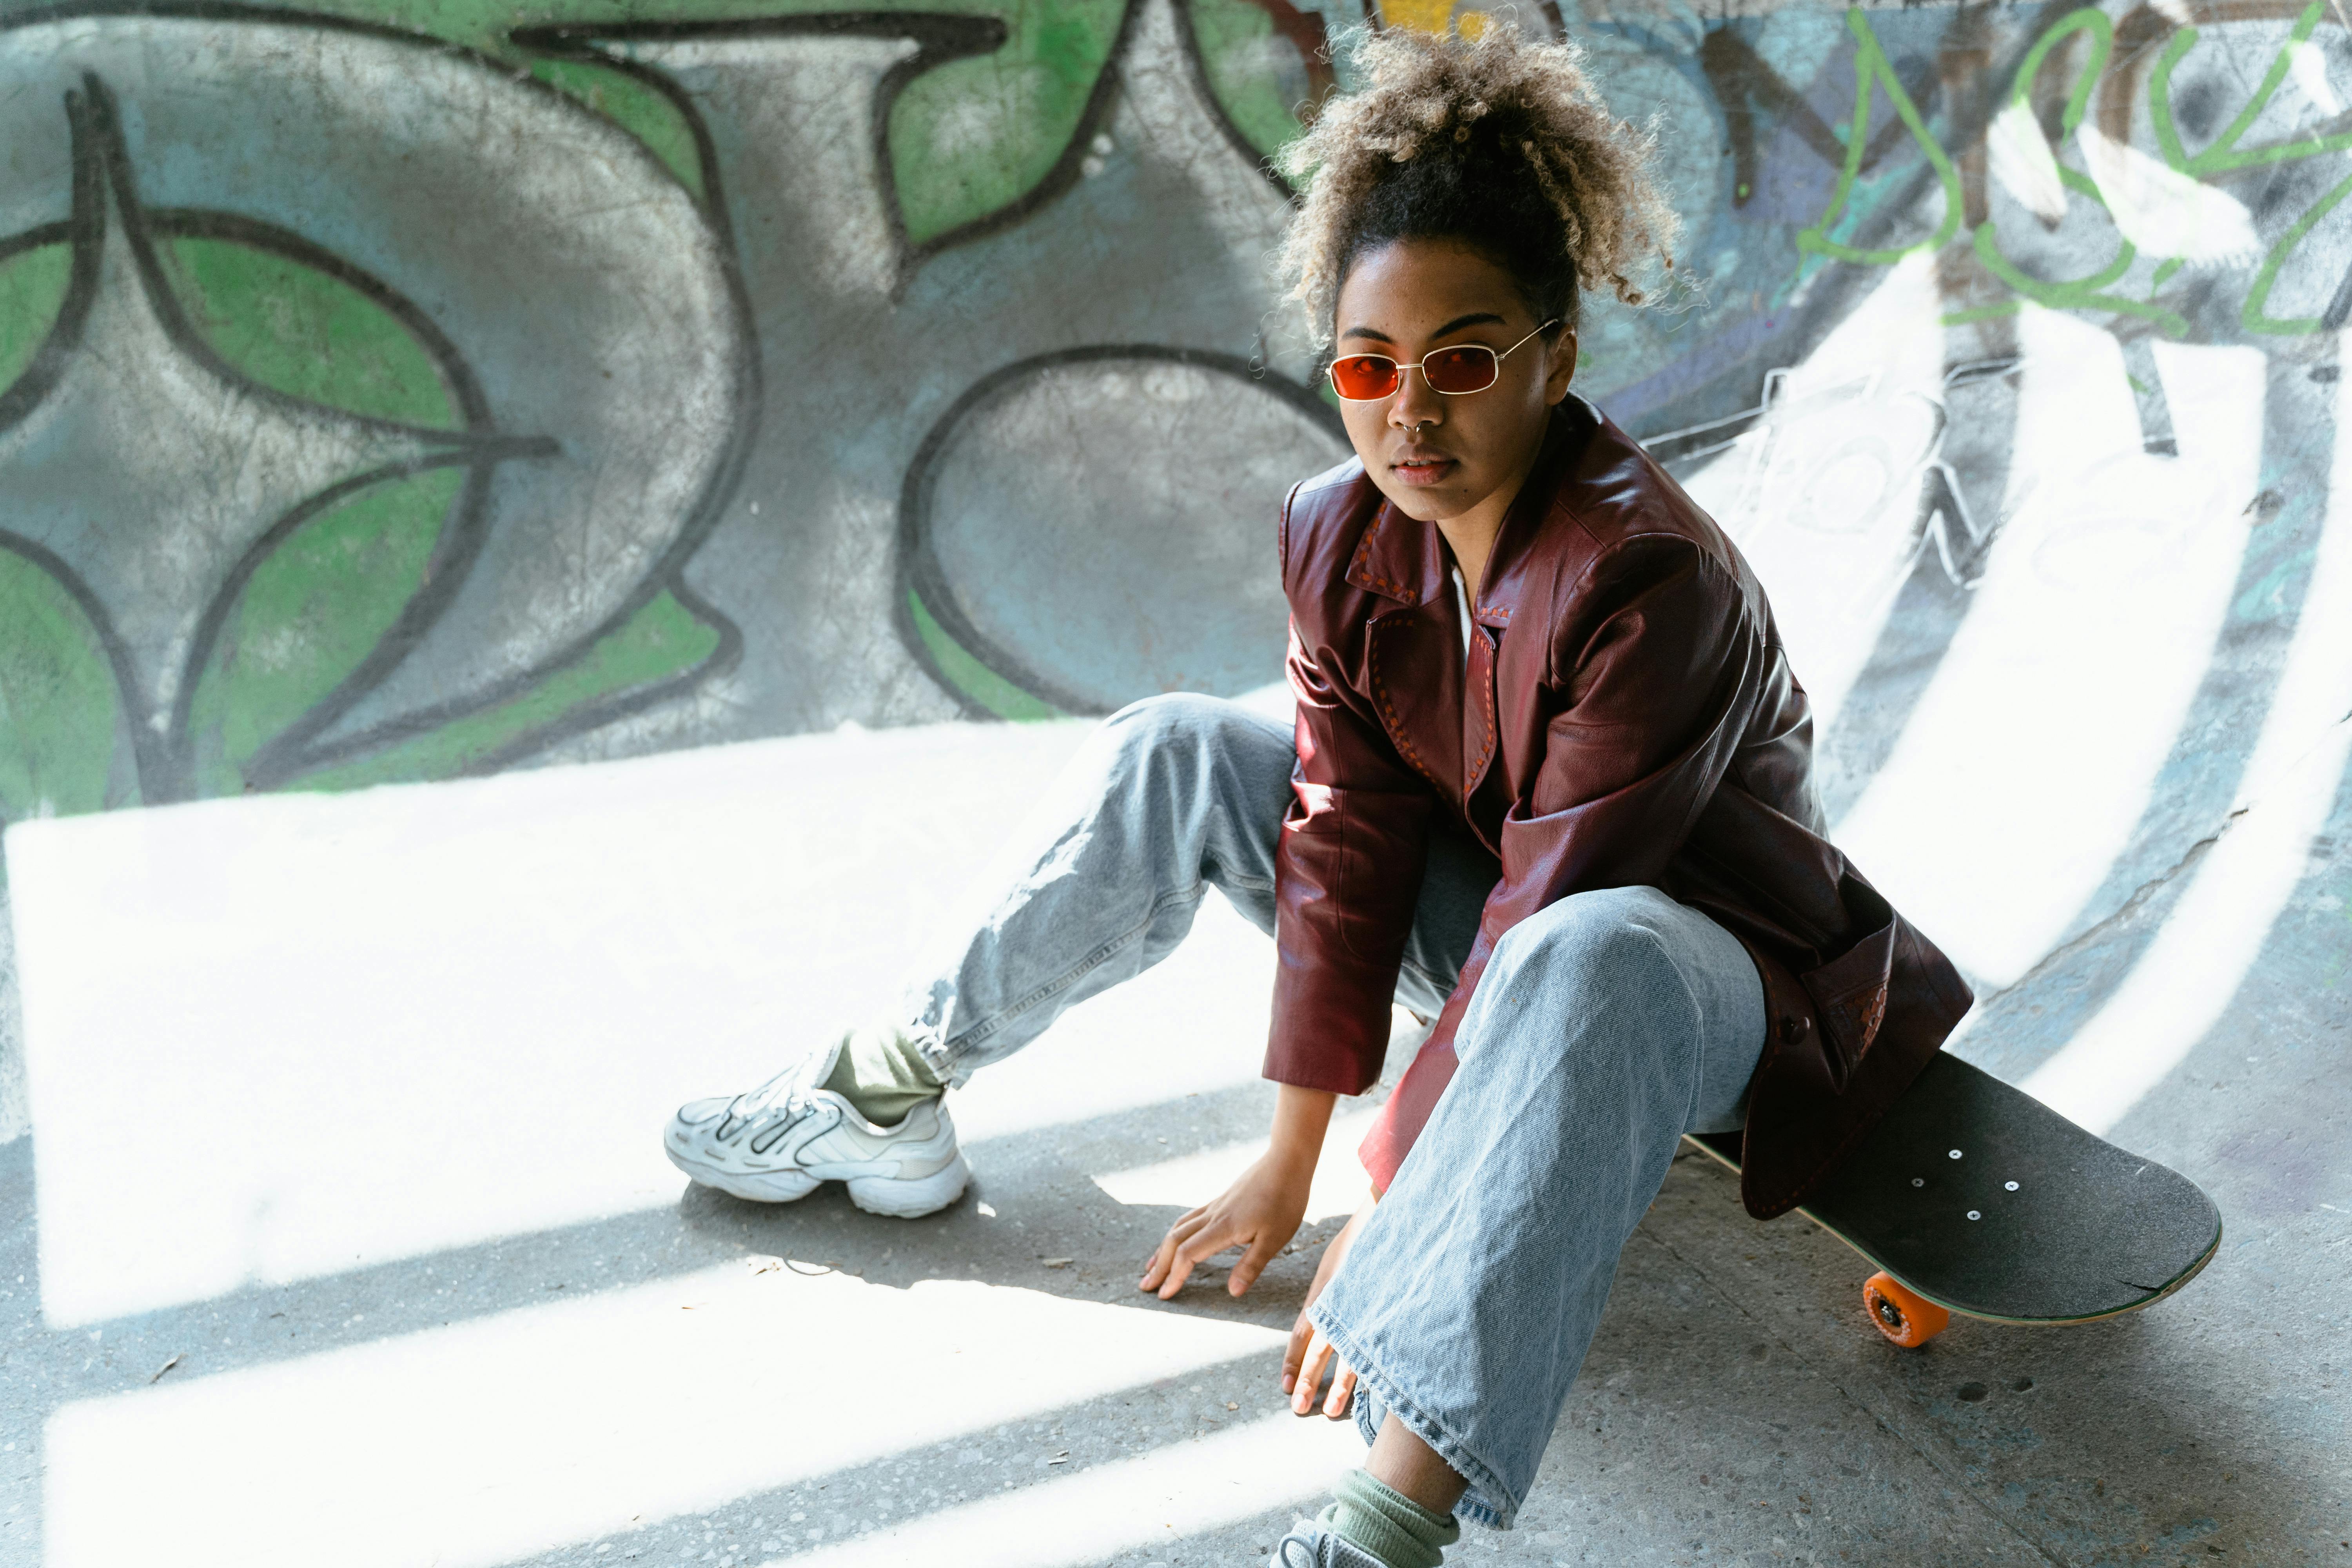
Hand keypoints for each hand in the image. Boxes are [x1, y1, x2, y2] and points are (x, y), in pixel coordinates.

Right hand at [1138, 1147, 1315, 1299]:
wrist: (1285, 1162)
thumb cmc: (1285, 1201)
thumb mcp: (1275, 1239)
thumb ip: (1251, 1266)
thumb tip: (1232, 1292)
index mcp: (1223, 1227)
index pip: (1187, 1254)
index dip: (1174, 1276)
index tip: (1164, 1295)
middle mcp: (1212, 1216)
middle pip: (1174, 1241)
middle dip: (1159, 1266)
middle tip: (1145, 1286)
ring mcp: (1214, 1206)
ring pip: (1178, 1228)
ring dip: (1162, 1249)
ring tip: (1152, 1266)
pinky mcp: (1220, 1201)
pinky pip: (1188, 1219)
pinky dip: (1175, 1234)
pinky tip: (1177, 1239)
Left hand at [1284, 1192, 1376, 1417]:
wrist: (1393, 1214)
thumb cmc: (1365, 1237)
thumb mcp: (1337, 1262)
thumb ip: (1328, 1292)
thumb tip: (1317, 1321)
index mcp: (1324, 1291)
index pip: (1302, 1332)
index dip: (1293, 1360)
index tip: (1285, 1385)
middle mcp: (1340, 1302)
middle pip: (1319, 1348)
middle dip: (1308, 1379)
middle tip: (1298, 1407)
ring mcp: (1365, 1308)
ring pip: (1348, 1354)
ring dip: (1339, 1385)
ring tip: (1330, 1410)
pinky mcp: (1389, 1311)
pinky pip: (1379, 1347)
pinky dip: (1372, 1370)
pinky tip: (1370, 1390)